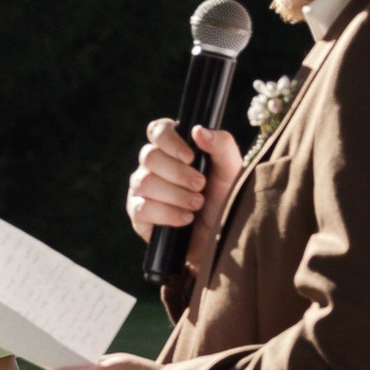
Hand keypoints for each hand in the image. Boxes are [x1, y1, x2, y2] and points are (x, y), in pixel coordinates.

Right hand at [127, 118, 243, 279]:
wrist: (221, 238)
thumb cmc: (226, 200)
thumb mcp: (231, 170)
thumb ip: (221, 145)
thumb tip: (198, 130)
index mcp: (173, 149)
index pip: (158, 130)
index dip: (170, 140)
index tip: (190, 156)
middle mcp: (153, 166)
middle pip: (149, 156)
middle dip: (178, 173)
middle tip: (200, 185)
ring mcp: (142, 190)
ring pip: (144, 181)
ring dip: (175, 194)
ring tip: (197, 204)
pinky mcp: (138, 215)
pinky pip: (141, 208)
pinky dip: (166, 213)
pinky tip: (185, 219)